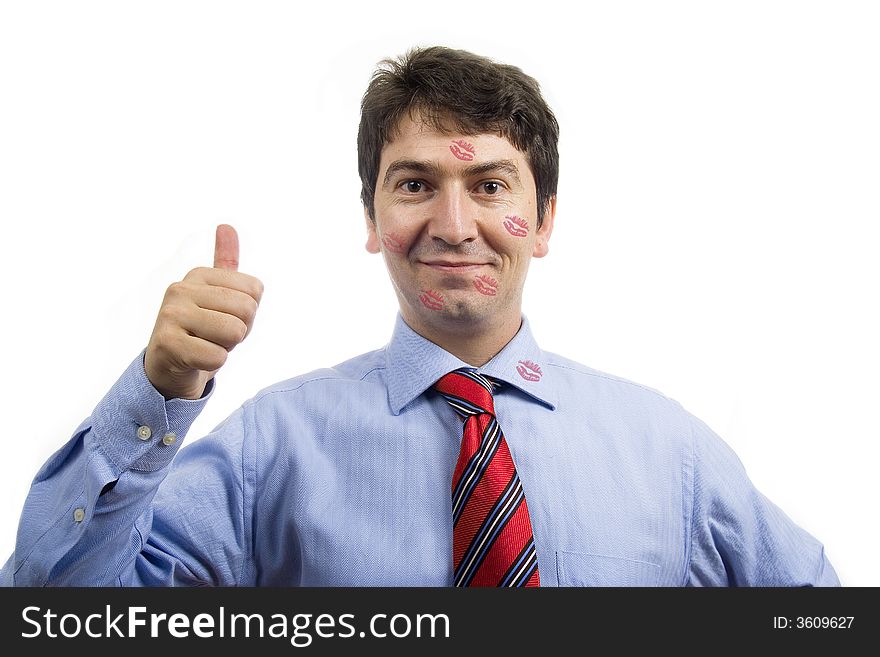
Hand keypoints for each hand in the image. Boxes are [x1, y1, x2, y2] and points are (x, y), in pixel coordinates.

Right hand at [144, 224, 263, 399]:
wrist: (169, 366)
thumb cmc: (202, 330)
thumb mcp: (217, 294)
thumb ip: (225, 261)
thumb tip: (226, 225)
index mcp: (198, 274)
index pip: (255, 290)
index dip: (248, 312)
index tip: (224, 318)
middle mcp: (181, 288)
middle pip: (247, 310)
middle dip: (239, 331)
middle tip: (215, 335)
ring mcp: (170, 315)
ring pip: (234, 333)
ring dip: (226, 347)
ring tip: (205, 344)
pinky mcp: (167, 344)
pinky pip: (217, 356)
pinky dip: (213, 363)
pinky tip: (195, 358)